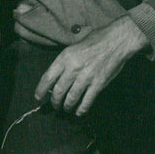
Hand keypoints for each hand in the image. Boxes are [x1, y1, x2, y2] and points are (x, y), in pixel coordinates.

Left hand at [34, 16, 150, 115]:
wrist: (116, 41)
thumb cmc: (94, 41)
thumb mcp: (73, 48)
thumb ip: (64, 62)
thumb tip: (56, 78)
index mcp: (65, 58)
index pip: (48, 78)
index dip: (41, 90)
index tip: (38, 97)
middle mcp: (73, 68)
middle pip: (58, 91)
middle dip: (54, 101)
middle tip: (54, 105)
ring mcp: (86, 77)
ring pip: (71, 98)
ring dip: (66, 106)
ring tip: (65, 108)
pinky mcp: (99, 84)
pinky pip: (87, 100)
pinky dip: (82, 109)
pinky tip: (78, 112)